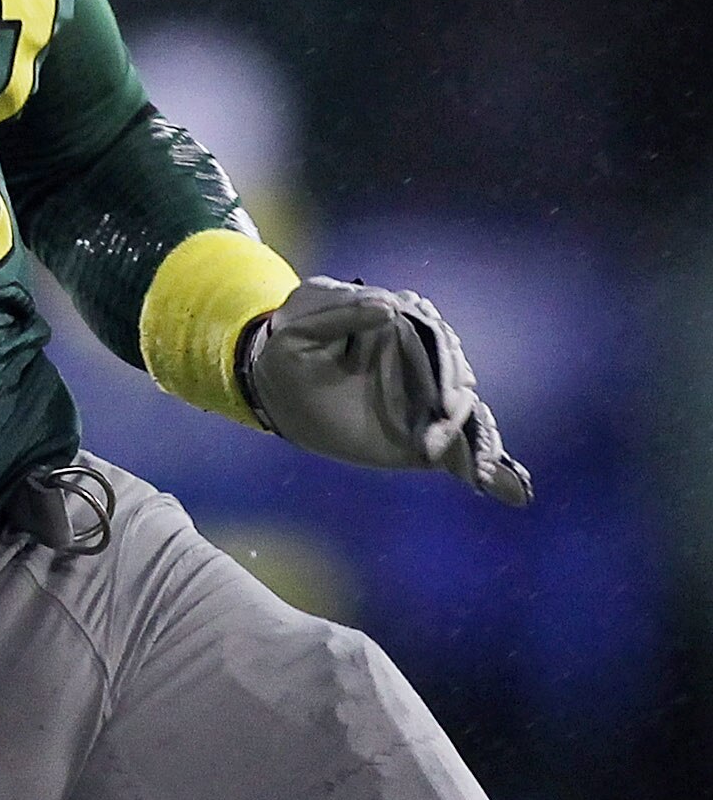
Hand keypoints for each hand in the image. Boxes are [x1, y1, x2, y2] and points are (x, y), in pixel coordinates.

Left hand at [239, 278, 532, 506]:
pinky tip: (517, 492)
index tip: (445, 405)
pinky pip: (464, 446)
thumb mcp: (300, 329)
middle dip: (456, 414)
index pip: (437, 343)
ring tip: (483, 474)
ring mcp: (428, 396)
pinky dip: (489, 466)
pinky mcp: (426, 431)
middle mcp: (424, 359)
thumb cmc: (291, 351)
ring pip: (466, 415)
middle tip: (438, 446)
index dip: (447, 372)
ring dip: (480, 445)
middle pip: (458, 382)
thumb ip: (342, 315)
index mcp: (400, 326)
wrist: (282, 388)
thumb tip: (390, 307)